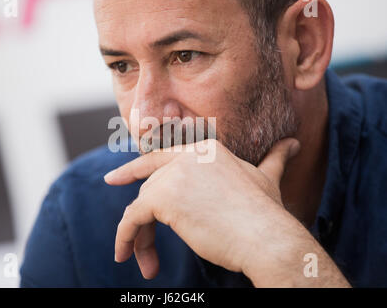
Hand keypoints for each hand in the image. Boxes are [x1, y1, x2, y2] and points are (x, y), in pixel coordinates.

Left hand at [105, 138, 349, 286]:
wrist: (269, 238)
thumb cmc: (268, 215)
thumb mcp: (267, 180)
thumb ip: (275, 159)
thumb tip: (294, 143)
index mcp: (207, 149)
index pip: (162, 158)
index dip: (136, 169)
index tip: (115, 178)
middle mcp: (189, 155)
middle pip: (151, 186)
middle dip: (141, 215)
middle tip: (132, 245)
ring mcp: (175, 174)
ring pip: (143, 205)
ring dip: (141, 237)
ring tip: (148, 265)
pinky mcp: (164, 197)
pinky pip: (133, 217)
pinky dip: (126, 237)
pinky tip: (126, 256)